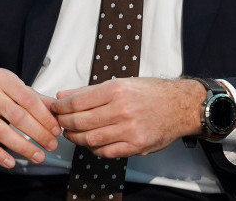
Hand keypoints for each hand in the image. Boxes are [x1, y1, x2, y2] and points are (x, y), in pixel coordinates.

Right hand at [0, 68, 61, 168]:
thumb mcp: (12, 88)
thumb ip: (35, 98)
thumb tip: (58, 110)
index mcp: (2, 78)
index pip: (28, 99)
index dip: (44, 117)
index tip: (56, 130)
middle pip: (17, 116)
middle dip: (38, 133)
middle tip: (51, 145)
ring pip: (1, 131)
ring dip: (22, 147)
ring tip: (38, 155)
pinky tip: (11, 162)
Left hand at [52, 77, 204, 157]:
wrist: (180, 106)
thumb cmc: (151, 93)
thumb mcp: (121, 83)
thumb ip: (89, 91)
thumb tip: (63, 95)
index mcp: (116, 90)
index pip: (78, 102)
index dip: (61, 107)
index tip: (56, 108)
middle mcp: (122, 109)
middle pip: (80, 122)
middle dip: (64, 123)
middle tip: (59, 122)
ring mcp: (129, 129)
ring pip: (90, 139)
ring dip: (75, 138)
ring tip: (71, 134)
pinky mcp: (136, 146)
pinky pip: (106, 152)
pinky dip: (94, 149)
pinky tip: (91, 143)